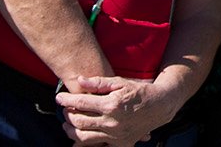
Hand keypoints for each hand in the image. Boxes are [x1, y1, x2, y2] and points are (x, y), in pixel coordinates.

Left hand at [58, 74, 173, 144]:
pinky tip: (81, 136)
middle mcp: (112, 122)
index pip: (80, 102)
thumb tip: (78, 80)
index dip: (66, 99)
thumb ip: (98, 82)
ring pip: (84, 137)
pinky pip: (98, 146)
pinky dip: (86, 142)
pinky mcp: (121, 144)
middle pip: (78, 121)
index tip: (59, 97)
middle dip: (67, 115)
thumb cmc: (140, 91)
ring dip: (71, 131)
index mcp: (111, 104)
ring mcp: (116, 136)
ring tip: (67, 125)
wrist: (161, 106)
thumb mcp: (120, 82)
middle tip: (64, 109)